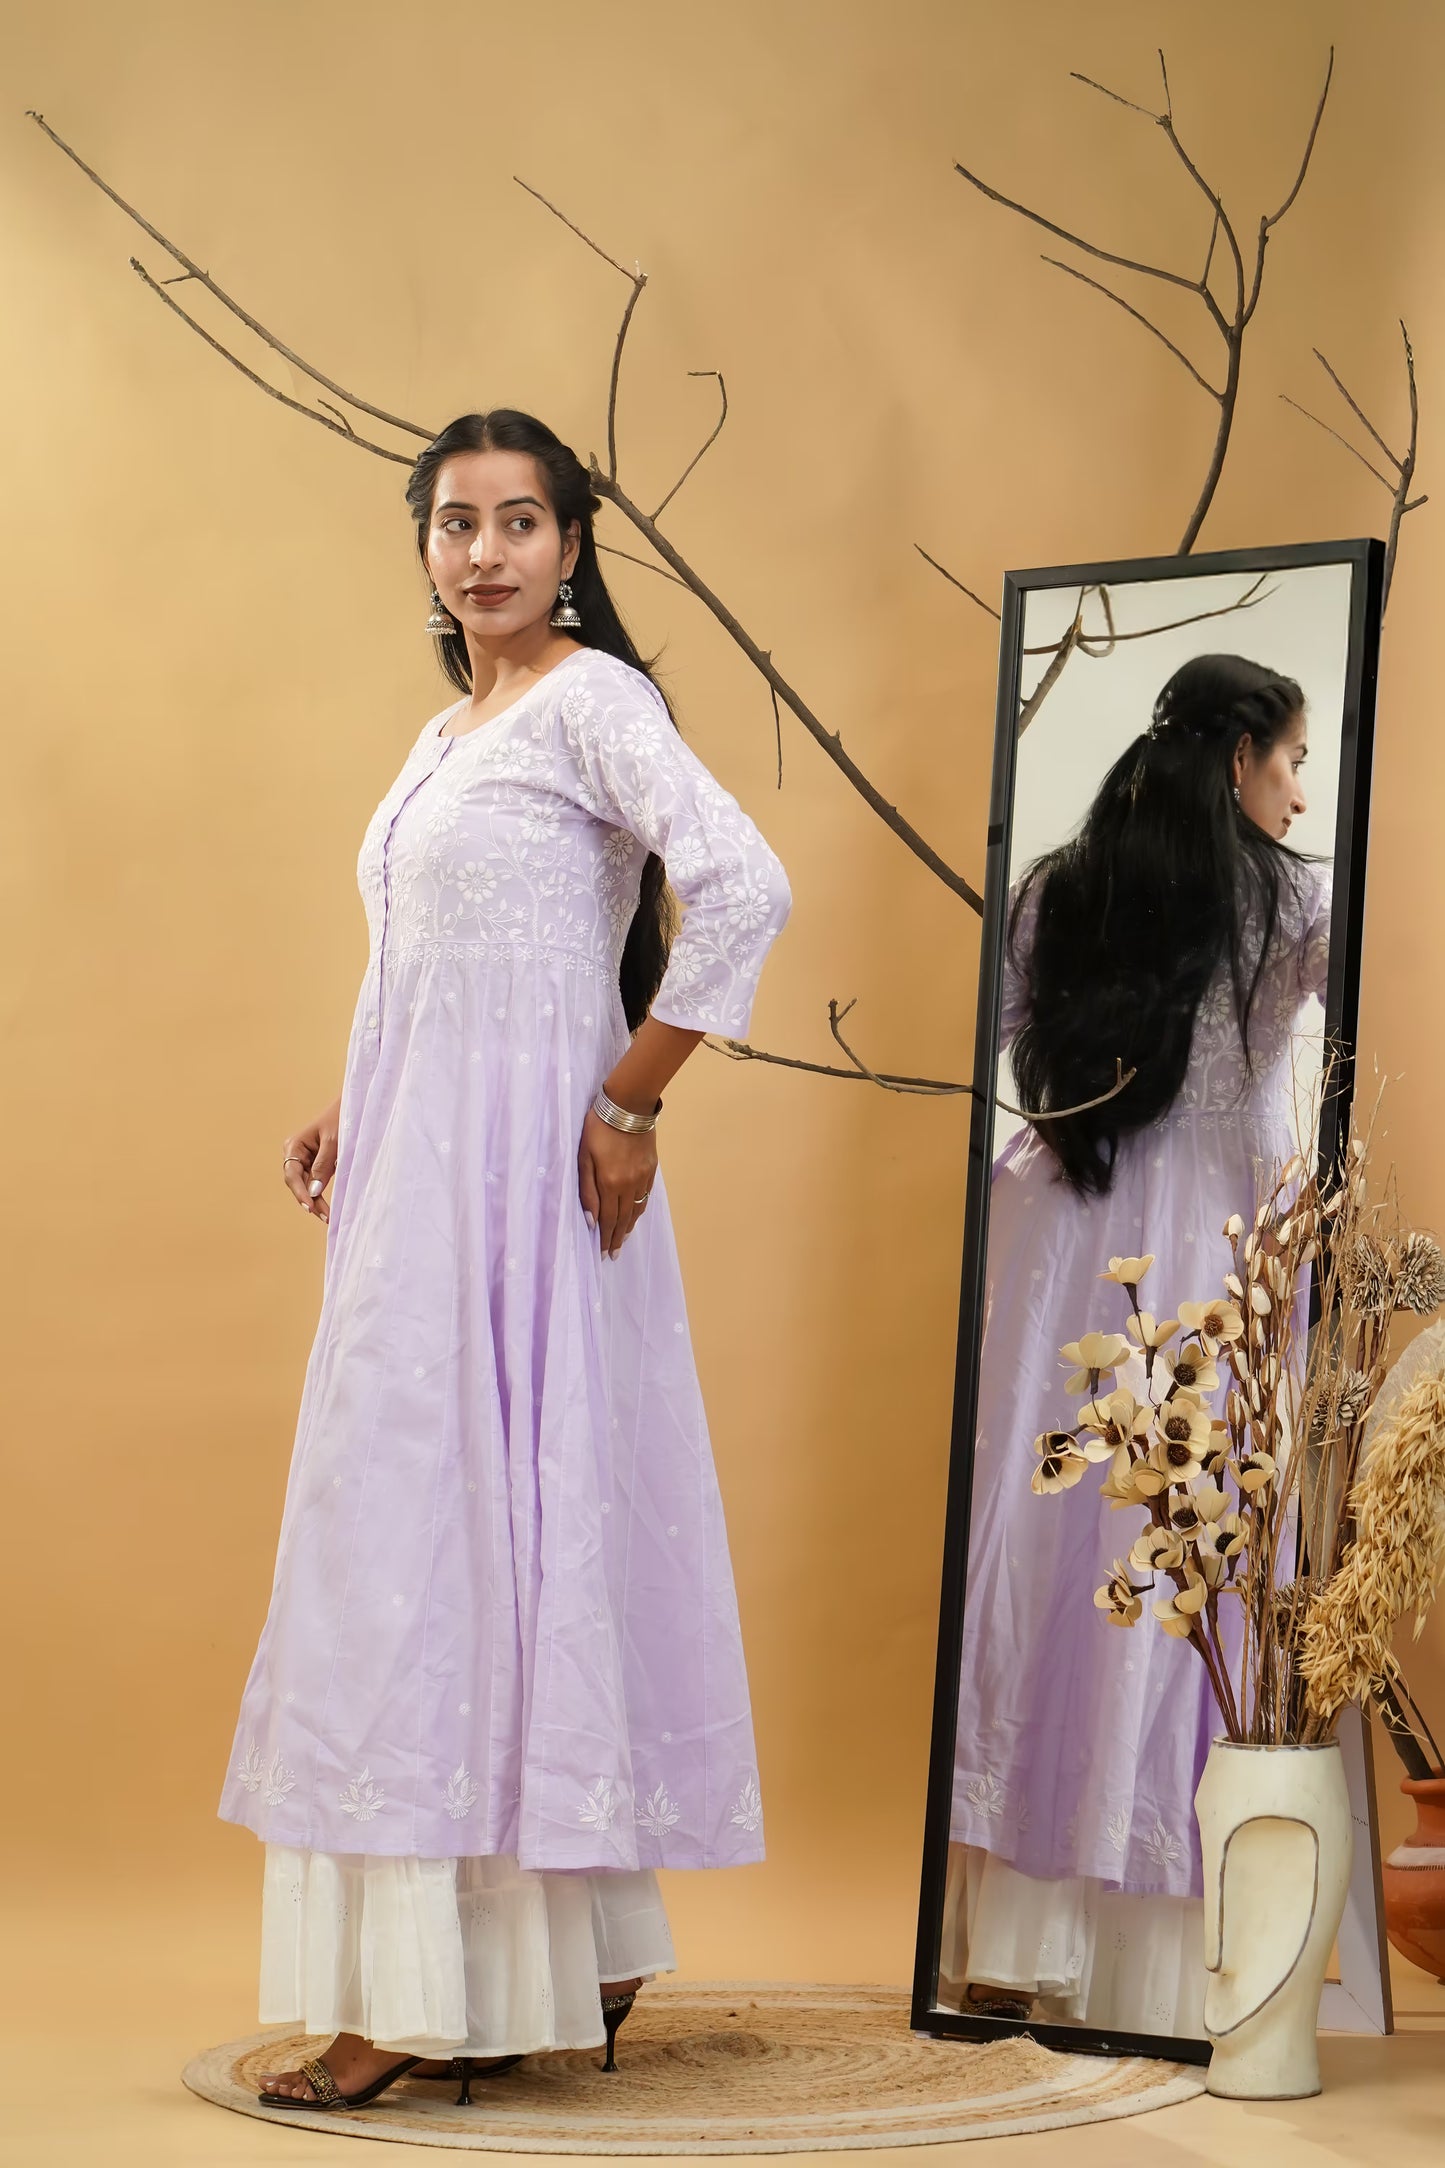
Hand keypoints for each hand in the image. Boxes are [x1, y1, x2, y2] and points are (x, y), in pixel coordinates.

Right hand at [282, 1095, 341, 1222]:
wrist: (356, 1107)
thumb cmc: (343, 1119)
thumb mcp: (335, 1142)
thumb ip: (323, 1166)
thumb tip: (314, 1191)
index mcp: (295, 1145)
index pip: (292, 1174)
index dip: (300, 1193)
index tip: (311, 1207)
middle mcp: (296, 1153)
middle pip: (298, 1183)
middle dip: (310, 1200)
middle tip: (325, 1217)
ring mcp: (305, 1160)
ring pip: (307, 1186)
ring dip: (316, 1201)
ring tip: (328, 1217)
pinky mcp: (317, 1164)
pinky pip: (316, 1182)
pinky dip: (321, 1194)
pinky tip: (328, 1208)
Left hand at [578, 1108, 657, 1258]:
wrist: (628, 1106)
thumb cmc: (598, 1128)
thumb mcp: (584, 1157)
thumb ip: (587, 1190)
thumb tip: (591, 1220)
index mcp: (610, 1183)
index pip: (608, 1219)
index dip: (605, 1239)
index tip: (603, 1254)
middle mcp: (629, 1185)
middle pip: (623, 1219)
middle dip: (616, 1239)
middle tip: (613, 1255)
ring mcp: (643, 1178)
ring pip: (636, 1210)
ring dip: (628, 1227)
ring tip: (622, 1240)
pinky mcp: (651, 1169)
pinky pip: (645, 1197)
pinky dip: (639, 1211)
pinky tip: (634, 1216)